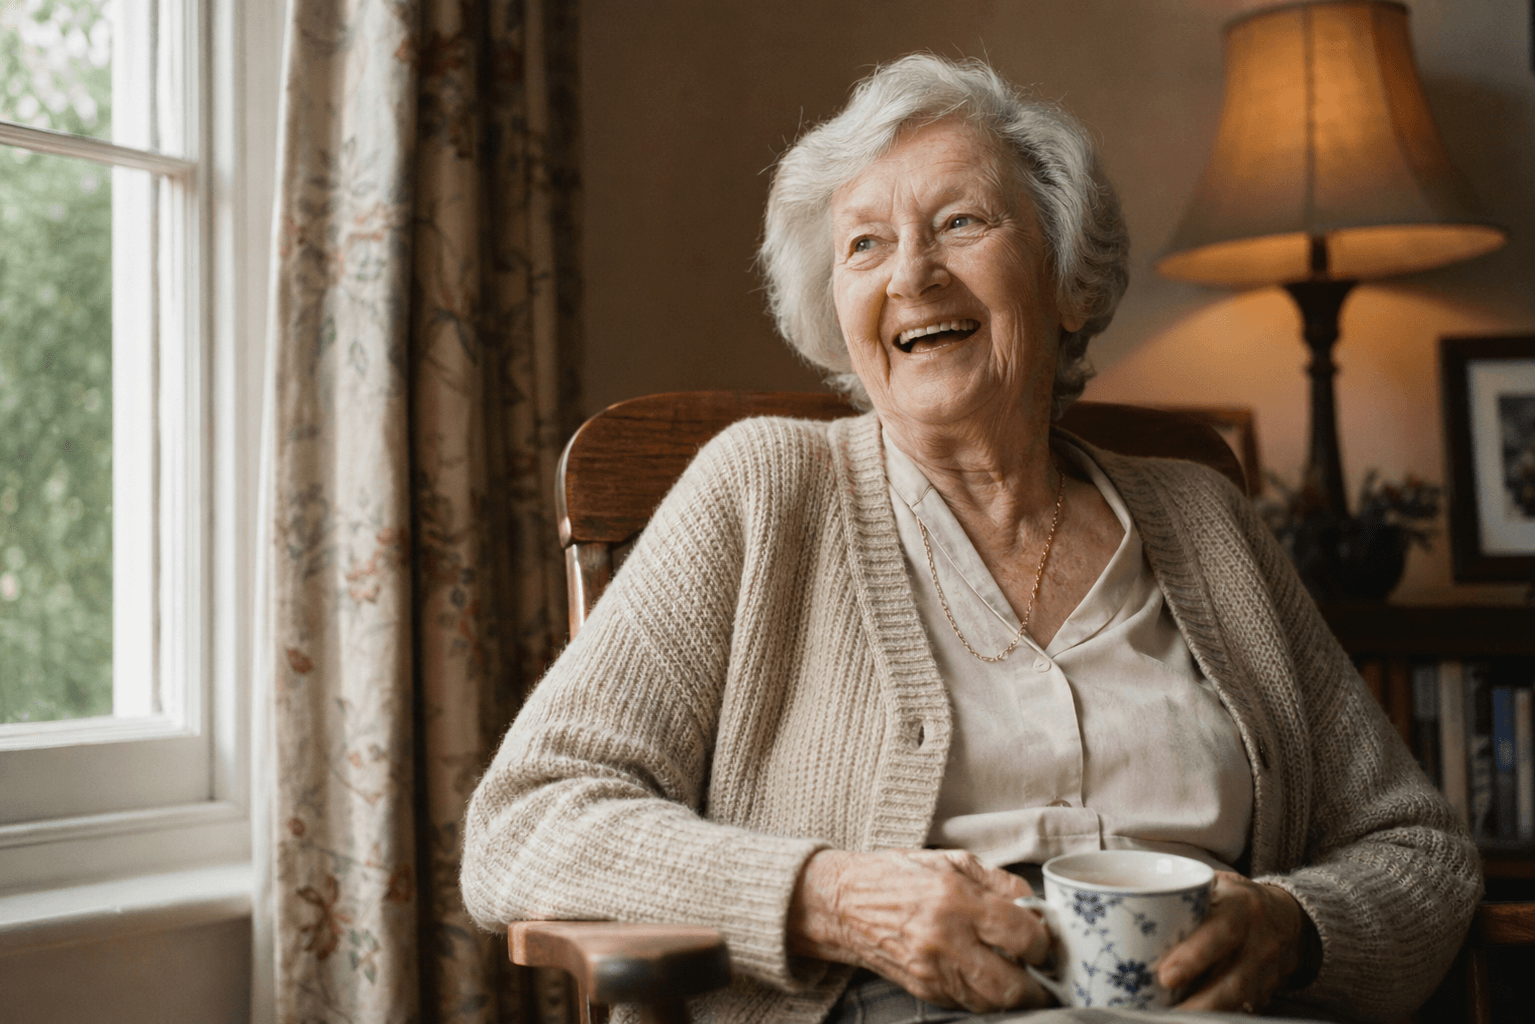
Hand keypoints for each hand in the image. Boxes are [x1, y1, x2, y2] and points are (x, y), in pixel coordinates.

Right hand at [787, 849, 1054, 1011]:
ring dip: (1013, 995)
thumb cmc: (895, 876)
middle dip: (1036, 983)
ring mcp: (932, 971)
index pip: (1021, 934)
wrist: (843, 903)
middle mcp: (945, 940)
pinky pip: (967, 1005)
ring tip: (1019, 977)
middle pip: (1011, 985)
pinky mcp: (923, 990)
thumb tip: (1032, 904)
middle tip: (1042, 970)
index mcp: (955, 900)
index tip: (1043, 938)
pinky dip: (984, 997)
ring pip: (991, 1003)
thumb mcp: (950, 860)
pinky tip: (987, 978)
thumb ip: (997, 881)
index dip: (1043, 940)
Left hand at [1158, 871, 1308, 1012]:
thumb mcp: (1216, 885)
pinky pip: (1243, 1009)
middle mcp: (1259, 943)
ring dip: (1206, 1013)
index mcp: (1241, 909)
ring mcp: (1268, 972)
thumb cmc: (1238, 900)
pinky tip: (1194, 1017)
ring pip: (1239, 1001)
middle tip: (1165, 1011)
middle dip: (1199, 1001)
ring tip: (1173, 1018)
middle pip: (1233, 981)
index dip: (1193, 958)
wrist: (1288, 917)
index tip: (1165, 976)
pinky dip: (1217, 1015)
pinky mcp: (1267, 993)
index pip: (1220, 934)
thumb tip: (1131, 900)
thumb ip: (1182, 894)